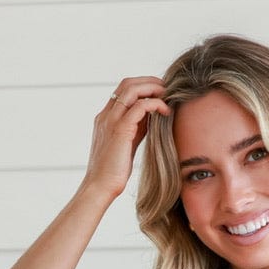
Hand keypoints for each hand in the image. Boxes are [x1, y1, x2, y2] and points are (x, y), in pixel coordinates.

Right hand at [83, 76, 171, 199]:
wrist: (100, 187)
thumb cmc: (114, 171)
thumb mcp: (127, 143)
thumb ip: (137, 128)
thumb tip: (154, 116)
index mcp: (106, 117)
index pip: (123, 90)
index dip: (143, 86)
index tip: (160, 92)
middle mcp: (106, 115)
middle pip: (127, 83)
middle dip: (150, 82)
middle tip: (167, 89)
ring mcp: (111, 121)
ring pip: (132, 89)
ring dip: (153, 88)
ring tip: (168, 96)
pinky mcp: (120, 130)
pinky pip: (139, 106)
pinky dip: (155, 104)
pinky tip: (165, 111)